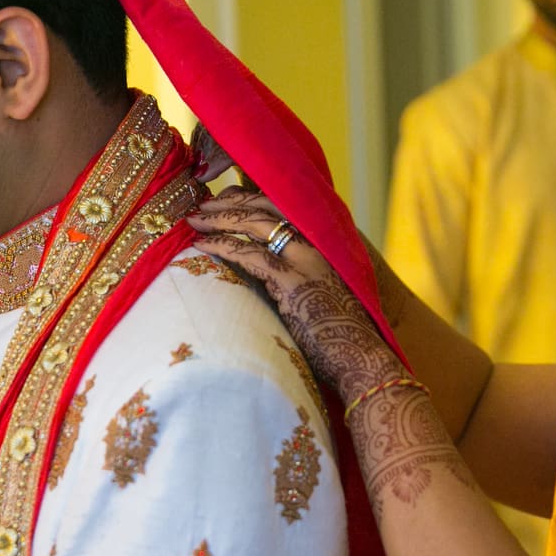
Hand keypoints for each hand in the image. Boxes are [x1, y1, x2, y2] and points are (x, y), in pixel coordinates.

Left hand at [187, 189, 403, 402]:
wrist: (360, 357)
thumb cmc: (338, 333)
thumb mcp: (319, 290)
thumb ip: (294, 272)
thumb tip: (258, 266)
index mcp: (324, 240)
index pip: (283, 204)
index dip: (250, 197)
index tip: (225, 200)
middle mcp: (317, 242)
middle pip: (267, 206)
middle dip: (231, 202)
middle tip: (202, 206)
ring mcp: (306, 259)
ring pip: (256, 224)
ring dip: (220, 219)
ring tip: (195, 221)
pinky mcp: (293, 281)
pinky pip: (250, 254)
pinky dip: (223, 245)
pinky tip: (202, 245)